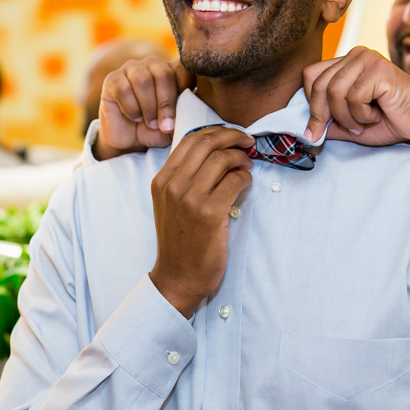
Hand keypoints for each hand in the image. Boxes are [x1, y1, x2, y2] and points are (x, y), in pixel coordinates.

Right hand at [94, 57, 194, 159]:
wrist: (130, 140)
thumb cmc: (157, 128)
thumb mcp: (176, 123)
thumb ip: (186, 113)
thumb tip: (196, 110)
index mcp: (173, 70)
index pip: (184, 67)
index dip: (187, 87)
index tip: (188, 109)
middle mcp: (152, 64)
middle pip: (163, 74)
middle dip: (166, 103)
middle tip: (167, 126)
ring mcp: (131, 69)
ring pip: (142, 81)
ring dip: (148, 107)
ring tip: (150, 123)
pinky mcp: (112, 80)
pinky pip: (123, 89)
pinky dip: (131, 108)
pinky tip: (134, 117)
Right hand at [149, 126, 254, 316]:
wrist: (178, 278)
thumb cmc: (180, 241)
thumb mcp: (171, 204)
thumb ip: (185, 177)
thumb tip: (216, 151)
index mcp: (162, 180)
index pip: (190, 140)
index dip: (216, 132)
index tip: (232, 135)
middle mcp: (172, 186)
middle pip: (206, 143)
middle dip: (232, 136)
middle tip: (247, 141)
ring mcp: (190, 199)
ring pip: (222, 159)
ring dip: (241, 157)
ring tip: (248, 164)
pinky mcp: (209, 214)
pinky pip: (234, 180)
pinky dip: (245, 177)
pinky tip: (246, 183)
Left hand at [303, 46, 409, 149]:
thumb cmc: (390, 121)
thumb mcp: (350, 123)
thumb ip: (327, 121)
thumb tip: (301, 131)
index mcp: (346, 62)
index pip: (310, 75)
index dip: (311, 104)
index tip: (317, 130)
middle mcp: (356, 54)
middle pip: (319, 83)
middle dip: (325, 114)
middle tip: (346, 130)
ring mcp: (368, 59)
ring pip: (334, 91)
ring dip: (347, 116)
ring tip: (364, 122)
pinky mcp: (380, 70)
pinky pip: (354, 96)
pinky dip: (361, 114)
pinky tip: (377, 114)